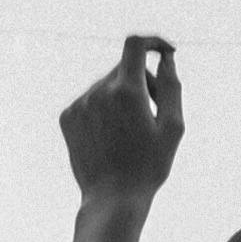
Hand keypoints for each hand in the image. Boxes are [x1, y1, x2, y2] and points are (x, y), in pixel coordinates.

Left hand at [60, 36, 184, 194]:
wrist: (112, 199)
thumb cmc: (150, 166)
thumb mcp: (173, 127)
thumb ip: (172, 87)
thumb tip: (166, 59)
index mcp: (126, 91)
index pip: (135, 45)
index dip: (153, 42)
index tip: (165, 51)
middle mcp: (98, 91)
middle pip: (124, 69)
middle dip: (142, 82)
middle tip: (154, 111)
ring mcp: (79, 103)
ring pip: (106, 86)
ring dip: (122, 98)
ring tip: (130, 132)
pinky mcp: (67, 116)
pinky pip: (90, 100)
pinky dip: (103, 110)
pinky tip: (111, 137)